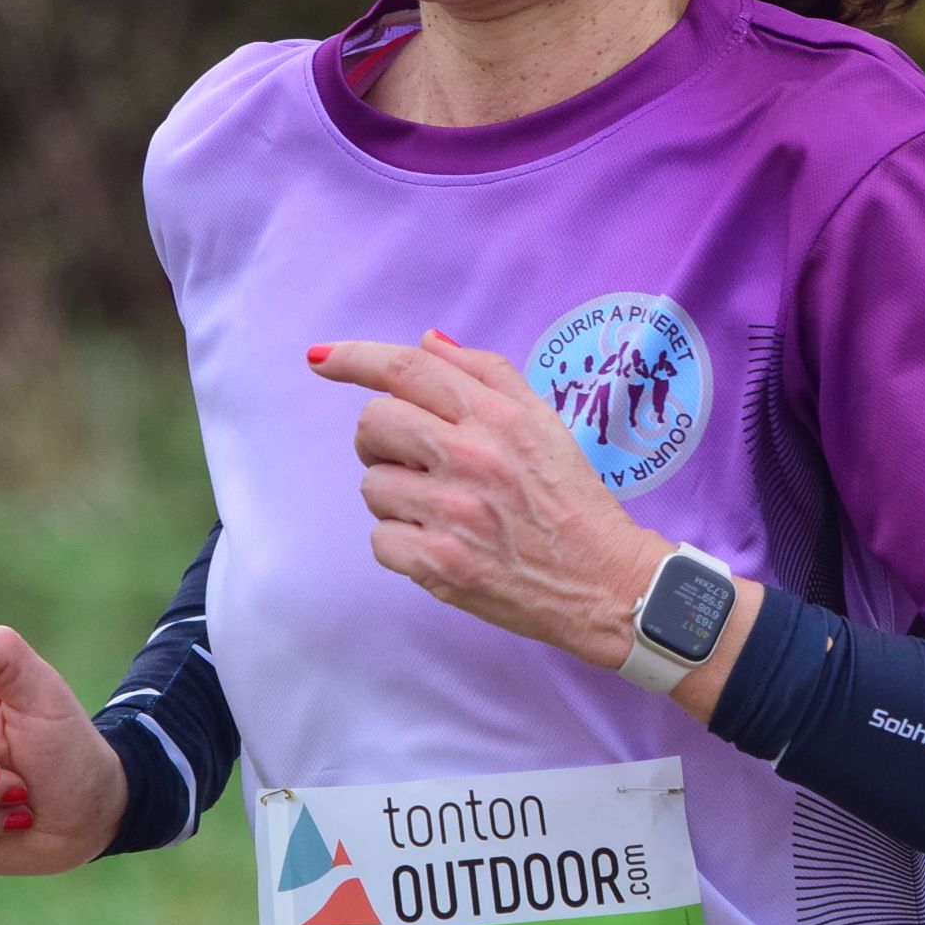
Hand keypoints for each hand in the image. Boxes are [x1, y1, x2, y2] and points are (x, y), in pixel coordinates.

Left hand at [309, 331, 656, 669]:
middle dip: (379, 439)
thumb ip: (486, 374)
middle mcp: (472, 457)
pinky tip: (439, 544)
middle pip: (373, 423)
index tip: (320, 358)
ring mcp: (453, 512)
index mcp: (497, 416)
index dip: (353, 358)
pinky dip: (401, 543)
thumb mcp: (543, 422)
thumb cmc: (572, 500)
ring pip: (372, 486)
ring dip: (396, 496)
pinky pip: (379, 539)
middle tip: (411, 459)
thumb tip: (428, 342)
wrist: (604, 582)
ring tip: (442, 509)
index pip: (406, 369)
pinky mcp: (440, 564)